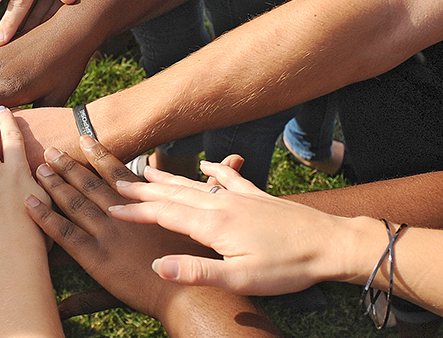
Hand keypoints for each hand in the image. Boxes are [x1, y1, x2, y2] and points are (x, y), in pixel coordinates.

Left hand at [23, 136, 220, 320]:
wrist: (192, 292)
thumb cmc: (198, 264)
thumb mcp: (195, 222)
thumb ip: (189, 198)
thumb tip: (221, 167)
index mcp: (146, 207)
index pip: (118, 174)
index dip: (100, 155)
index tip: (85, 138)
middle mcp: (124, 215)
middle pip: (91, 185)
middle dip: (70, 166)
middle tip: (51, 150)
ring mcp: (108, 235)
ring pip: (75, 203)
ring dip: (56, 183)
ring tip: (39, 168)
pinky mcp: (97, 258)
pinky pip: (64, 234)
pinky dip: (45, 216)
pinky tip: (29, 203)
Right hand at [109, 161, 369, 295]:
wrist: (332, 244)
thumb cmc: (288, 267)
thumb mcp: (240, 277)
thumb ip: (196, 271)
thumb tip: (156, 265)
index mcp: (214, 224)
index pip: (164, 214)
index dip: (136, 211)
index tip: (111, 207)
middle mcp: (223, 204)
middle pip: (175, 194)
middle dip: (143, 189)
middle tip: (115, 181)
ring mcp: (242, 198)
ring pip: (196, 185)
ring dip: (170, 179)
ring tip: (147, 170)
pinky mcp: (259, 197)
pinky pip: (229, 178)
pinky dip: (214, 170)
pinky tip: (207, 166)